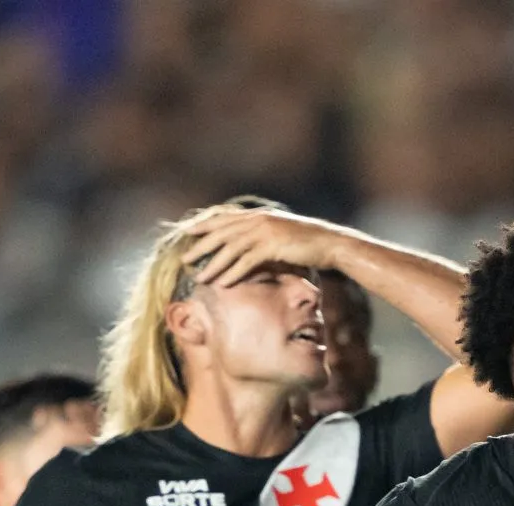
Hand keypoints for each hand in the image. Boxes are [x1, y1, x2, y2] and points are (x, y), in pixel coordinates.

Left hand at [178, 204, 345, 288]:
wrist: (329, 243)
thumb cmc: (306, 242)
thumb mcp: (280, 234)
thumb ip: (262, 236)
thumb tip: (247, 248)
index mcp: (258, 215)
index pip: (225, 218)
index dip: (205, 224)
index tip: (188, 231)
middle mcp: (258, 220)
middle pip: (222, 232)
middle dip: (202, 246)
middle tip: (185, 258)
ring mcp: (265, 232)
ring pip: (231, 248)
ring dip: (213, 264)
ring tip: (200, 277)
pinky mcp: (273, 246)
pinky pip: (247, 261)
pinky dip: (232, 273)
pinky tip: (222, 283)